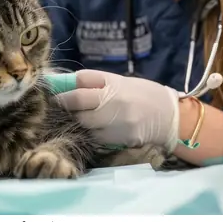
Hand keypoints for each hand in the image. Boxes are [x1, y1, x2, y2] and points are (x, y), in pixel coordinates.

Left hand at [55, 69, 179, 151]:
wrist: (168, 116)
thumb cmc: (140, 94)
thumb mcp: (118, 81)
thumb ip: (92, 82)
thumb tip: (63, 83)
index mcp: (114, 83)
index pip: (80, 82)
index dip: (64, 87)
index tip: (53, 91)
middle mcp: (114, 101)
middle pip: (78, 103)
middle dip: (66, 105)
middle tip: (60, 105)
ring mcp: (117, 122)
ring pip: (83, 123)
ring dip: (78, 120)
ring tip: (79, 116)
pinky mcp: (119, 140)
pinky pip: (95, 137)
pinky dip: (91, 133)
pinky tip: (95, 128)